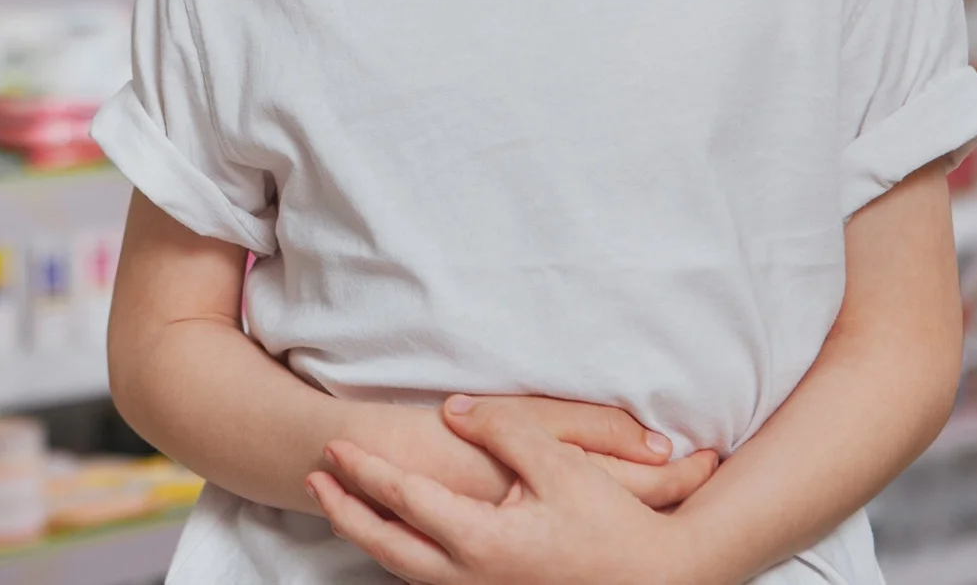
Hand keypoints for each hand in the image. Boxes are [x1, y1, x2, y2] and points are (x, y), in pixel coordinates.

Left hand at [307, 398, 700, 584]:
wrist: (660, 582)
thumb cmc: (614, 526)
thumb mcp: (562, 462)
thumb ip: (504, 428)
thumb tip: (454, 410)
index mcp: (478, 541)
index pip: (401, 499)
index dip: (363, 471)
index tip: (333, 448)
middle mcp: (469, 578)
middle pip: (384, 546)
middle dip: (346, 512)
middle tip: (315, 482)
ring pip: (405, 572)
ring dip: (371, 537)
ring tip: (348, 508)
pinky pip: (433, 583)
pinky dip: (405, 560)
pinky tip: (405, 542)